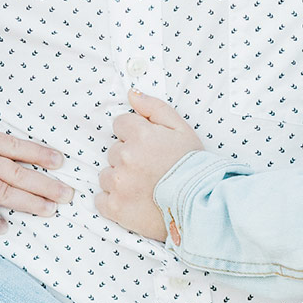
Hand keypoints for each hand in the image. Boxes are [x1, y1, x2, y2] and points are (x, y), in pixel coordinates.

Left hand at [94, 91, 203, 241]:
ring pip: (107, 174)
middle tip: (151, 169)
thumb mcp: (181, 129)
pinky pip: (101, 199)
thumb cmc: (193, 165)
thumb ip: (154, 107)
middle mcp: (126, 158)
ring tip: (144, 187)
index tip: (149, 147)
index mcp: (140, 135)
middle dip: (128, 157)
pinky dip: (113, 200)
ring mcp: (119, 184)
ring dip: (120, 179)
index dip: (134, 134)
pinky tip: (133, 201)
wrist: (201, 205)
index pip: (120, 124)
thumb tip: (131, 94)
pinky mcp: (115, 208)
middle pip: (114, 150)